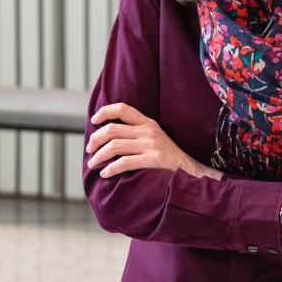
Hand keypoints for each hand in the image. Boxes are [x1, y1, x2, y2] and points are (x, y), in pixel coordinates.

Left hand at [86, 102, 217, 178]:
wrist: (192, 173)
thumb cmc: (169, 158)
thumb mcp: (155, 139)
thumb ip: (136, 134)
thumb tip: (108, 136)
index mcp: (148, 123)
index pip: (122, 108)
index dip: (105, 111)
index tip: (94, 120)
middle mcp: (149, 131)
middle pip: (112, 129)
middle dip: (96, 139)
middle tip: (89, 149)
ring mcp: (152, 145)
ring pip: (115, 146)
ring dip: (99, 155)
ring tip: (92, 163)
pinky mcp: (154, 160)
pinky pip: (125, 162)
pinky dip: (111, 168)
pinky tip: (105, 173)